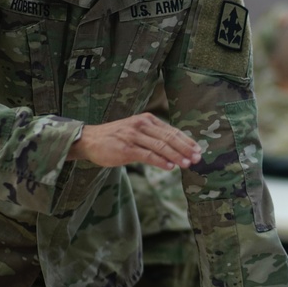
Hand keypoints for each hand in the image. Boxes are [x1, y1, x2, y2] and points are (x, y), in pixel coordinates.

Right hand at [67, 113, 200, 168]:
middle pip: (169, 137)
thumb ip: (154, 136)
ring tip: (187, 164)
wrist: (90, 139)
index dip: (187, 141)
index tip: (198, 150)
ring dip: (176, 156)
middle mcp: (142, 125)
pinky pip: (147, 155)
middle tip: (197, 158)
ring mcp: (134, 136)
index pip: (172, 131)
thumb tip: (176, 149)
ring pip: (161, 146)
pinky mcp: (126, 148)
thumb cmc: (116, 137)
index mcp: (148, 119)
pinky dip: (160, 161)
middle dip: (186, 149)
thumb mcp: (137, 130)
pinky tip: (170, 167)